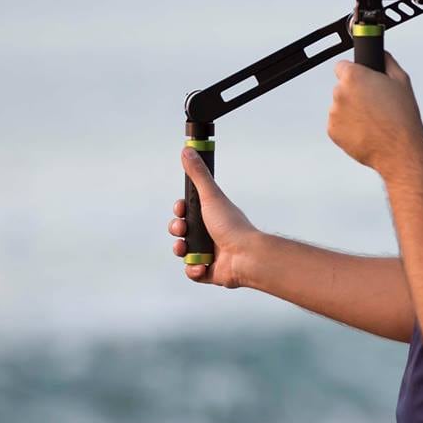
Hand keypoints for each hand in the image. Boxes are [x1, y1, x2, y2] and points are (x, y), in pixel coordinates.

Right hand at [171, 148, 260, 287]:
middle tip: (183, 229)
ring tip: (186, 249)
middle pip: (181, 231)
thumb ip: (198, 174)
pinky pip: (192, 272)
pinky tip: (202, 266)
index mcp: (211, 216)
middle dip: (177, 229)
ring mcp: (209, 253)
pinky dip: (194, 269)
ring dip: (181, 250)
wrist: (246, 255)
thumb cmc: (231, 225)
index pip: (187, 212)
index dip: (180, 211)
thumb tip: (187, 150)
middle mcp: (210, 233)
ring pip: (183, 252)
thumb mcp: (210, 196)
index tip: (181, 208)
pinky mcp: (210, 272)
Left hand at [328, 53, 422, 174]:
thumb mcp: (402, 81)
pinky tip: (366, 131)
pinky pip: (338, 125)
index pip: (342, 66)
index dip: (355, 73)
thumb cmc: (402, 118)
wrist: (399, 151)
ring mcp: (334, 113)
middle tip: (374, 105)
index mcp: (354, 77)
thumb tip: (381, 54)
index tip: (362, 81)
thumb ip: (387, 62)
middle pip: (342, 88)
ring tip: (373, 121)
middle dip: (355, 94)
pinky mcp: (332, 131)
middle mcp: (340, 93)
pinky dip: (349, 127)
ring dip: (352, 112)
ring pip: (340, 107)